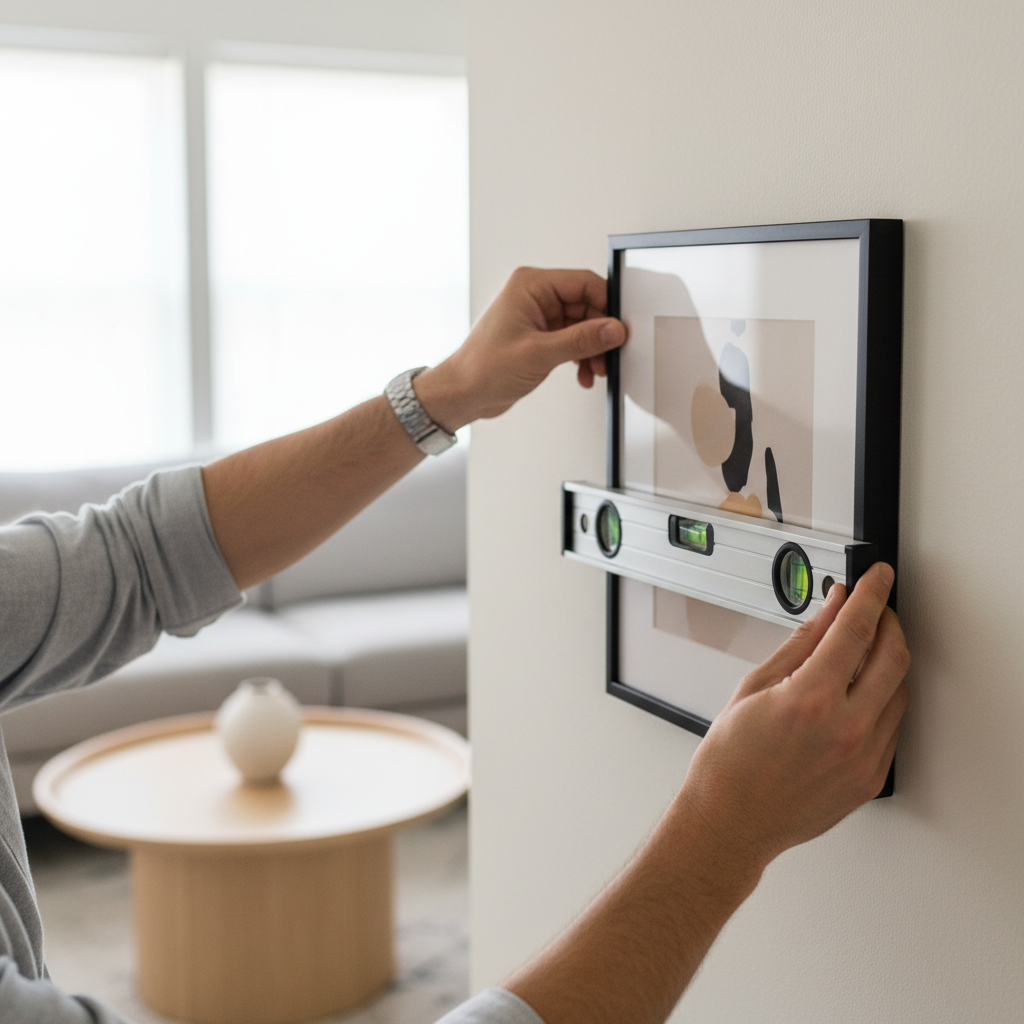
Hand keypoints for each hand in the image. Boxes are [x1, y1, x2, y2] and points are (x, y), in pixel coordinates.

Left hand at [414, 267, 626, 430]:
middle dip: (599, 333)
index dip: (606, 305)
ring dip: (592, 348)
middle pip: (587, 305)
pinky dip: (581, 356)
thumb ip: (581, 340)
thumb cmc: (482, 368)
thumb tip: (612, 330)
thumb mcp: (538, 353)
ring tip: (595, 369)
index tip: (618, 328)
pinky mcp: (540, 337)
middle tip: (608, 355)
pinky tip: (583, 373)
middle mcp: (534, 296)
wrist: (463, 394)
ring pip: (582, 325)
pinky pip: (572, 340)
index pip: (584, 283)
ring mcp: (537, 317)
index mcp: (530, 285)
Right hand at [677, 563, 909, 880]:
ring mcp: (863, 757)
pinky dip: (883, 698)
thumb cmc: (730, 761)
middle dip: (889, 622)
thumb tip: (830, 610)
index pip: (856, 629)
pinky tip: (859, 693)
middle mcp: (845, 729)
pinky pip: (893, 725)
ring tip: (861, 652)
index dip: (871, 594)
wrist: (731, 820)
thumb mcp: (754, 686)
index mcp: (810, 700)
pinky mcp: (871, 778)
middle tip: (875, 609)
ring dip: (888, 661)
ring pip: (900, 691)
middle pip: (893, 656)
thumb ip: (801, 643)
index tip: (878, 576)